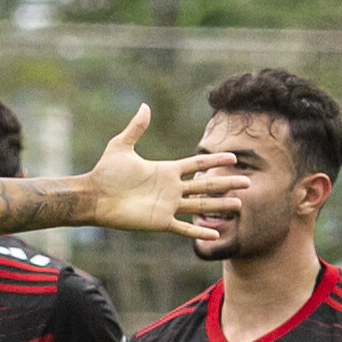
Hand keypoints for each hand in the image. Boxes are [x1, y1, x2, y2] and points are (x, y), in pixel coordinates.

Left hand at [87, 104, 245, 238]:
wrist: (93, 196)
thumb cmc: (104, 172)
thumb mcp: (121, 146)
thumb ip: (136, 128)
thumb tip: (144, 106)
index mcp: (165, 170)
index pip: (196, 165)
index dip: (214, 161)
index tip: (233, 158)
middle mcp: (170, 188)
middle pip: (205, 185)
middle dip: (226, 184)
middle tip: (248, 183)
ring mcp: (167, 206)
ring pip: (200, 206)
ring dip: (219, 206)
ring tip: (239, 206)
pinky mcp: (160, 221)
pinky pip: (183, 228)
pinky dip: (198, 232)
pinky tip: (215, 235)